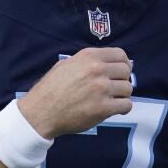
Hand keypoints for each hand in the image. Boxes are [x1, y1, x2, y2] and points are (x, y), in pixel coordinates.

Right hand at [17, 47, 132, 138]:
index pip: (120, 54)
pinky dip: (123, 108)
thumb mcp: (65, 65)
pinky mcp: (103, 108)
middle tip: (116, 88)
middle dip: (123, 80)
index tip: (121, 72)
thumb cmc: (50, 90)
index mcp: (88, 57)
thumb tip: (108, 64)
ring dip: (123, 95)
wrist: (40, 112)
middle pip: (126, 71)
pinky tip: (116, 109)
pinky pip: (126, 105)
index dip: (124, 63)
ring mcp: (101, 89)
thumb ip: (86, 62)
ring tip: (113, 100)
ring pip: (128, 88)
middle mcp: (96, 69)